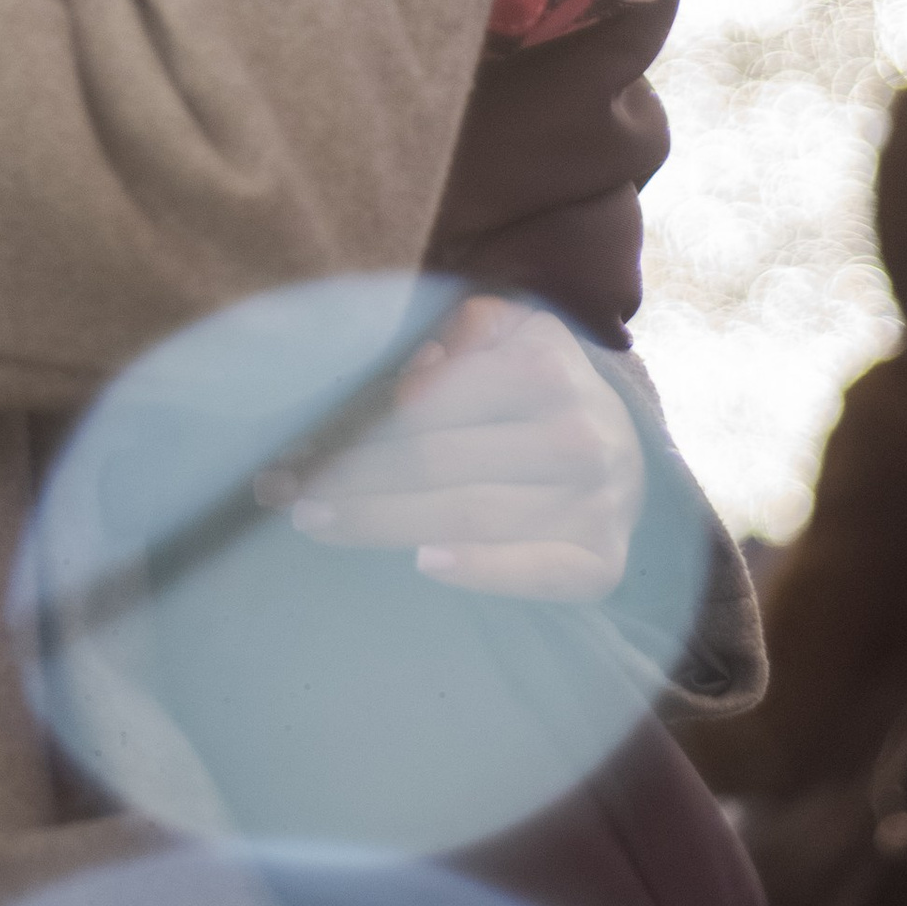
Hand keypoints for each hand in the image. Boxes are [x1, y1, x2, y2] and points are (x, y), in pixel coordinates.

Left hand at [255, 295, 646, 603]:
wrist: (622, 446)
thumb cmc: (531, 386)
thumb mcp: (501, 332)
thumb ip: (454, 332)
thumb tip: (412, 374)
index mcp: (544, 365)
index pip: (427, 402)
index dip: (354, 427)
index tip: (293, 449)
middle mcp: (577, 434)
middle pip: (436, 461)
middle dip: (349, 478)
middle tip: (284, 492)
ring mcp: (595, 502)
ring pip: (468, 515)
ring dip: (381, 523)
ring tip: (317, 522)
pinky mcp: (602, 562)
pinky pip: (539, 573)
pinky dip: (485, 571)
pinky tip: (426, 566)